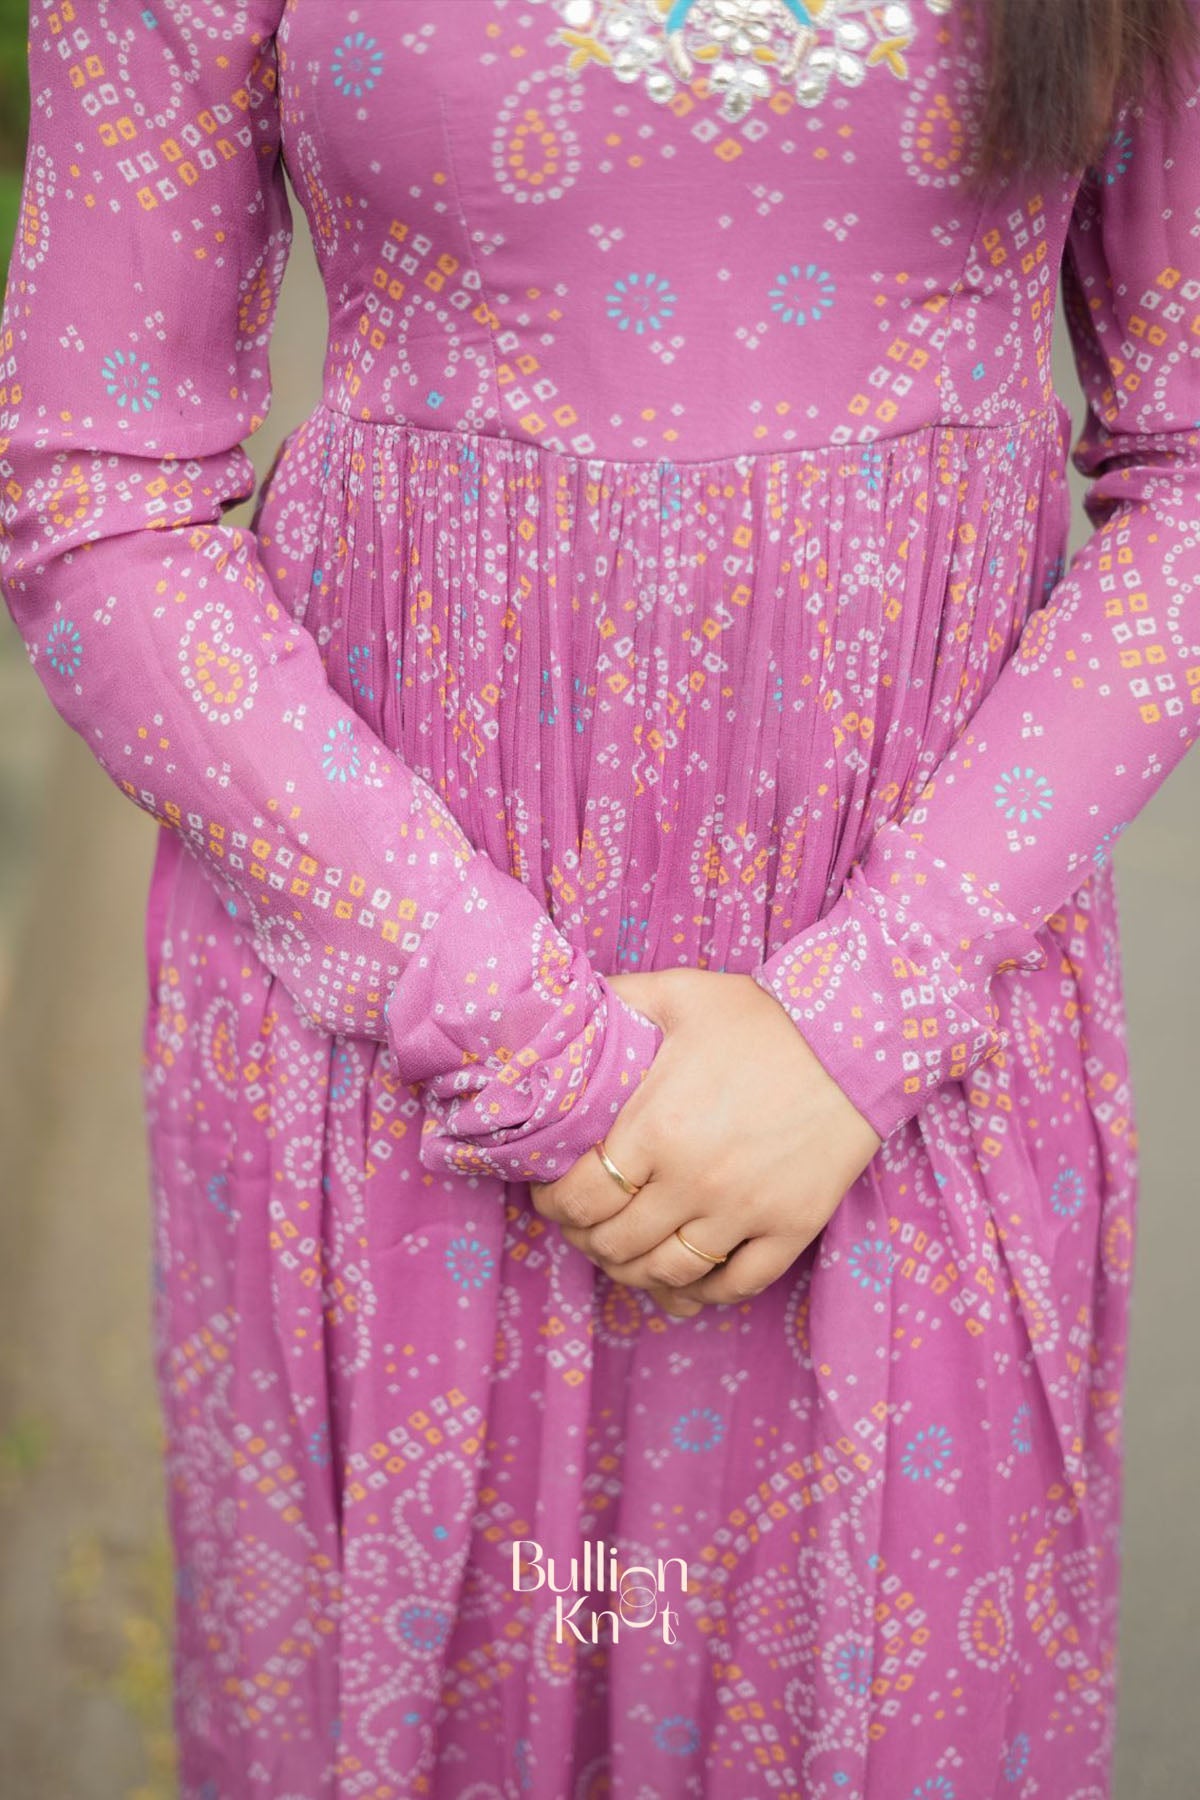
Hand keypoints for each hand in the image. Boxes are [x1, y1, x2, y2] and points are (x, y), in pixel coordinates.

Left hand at [528, 967, 883, 1317]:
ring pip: (667, 1273)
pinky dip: (701, 1293)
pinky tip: (683, 1282)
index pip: (581, 1196)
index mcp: (657, 1128)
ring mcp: (745, 1211)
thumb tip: (570, 1006)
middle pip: (616, 1243)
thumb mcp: (681, 993)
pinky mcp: (791, 1229)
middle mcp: (695, 1181)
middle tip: (580, 1226)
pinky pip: (735, 1285)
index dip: (553, 1205)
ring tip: (621, 1255)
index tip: (548, 1197)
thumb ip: (619, 1002)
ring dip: (633, 1272)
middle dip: (585, 1239)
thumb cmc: (763, 1016)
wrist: (857, 1039)